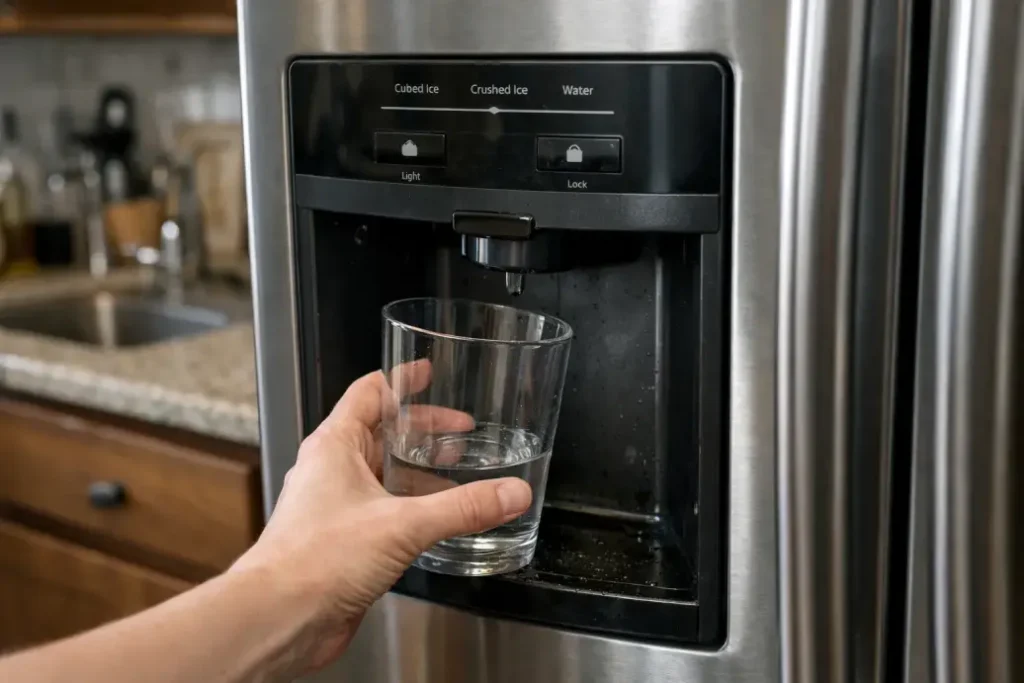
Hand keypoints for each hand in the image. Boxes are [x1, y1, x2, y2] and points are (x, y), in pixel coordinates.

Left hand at [231, 363, 532, 675]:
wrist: (280, 617)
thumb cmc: (315, 559)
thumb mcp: (403, 523)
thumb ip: (463, 507)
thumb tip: (509, 492)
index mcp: (335, 446)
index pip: (370, 393)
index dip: (401, 380)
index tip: (427, 372)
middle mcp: (332, 471)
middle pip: (382, 434)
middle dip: (423, 431)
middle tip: (460, 431)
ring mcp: (335, 506)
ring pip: (383, 475)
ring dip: (419, 471)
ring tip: (456, 471)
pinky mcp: (343, 540)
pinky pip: (382, 512)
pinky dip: (410, 508)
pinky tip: (436, 521)